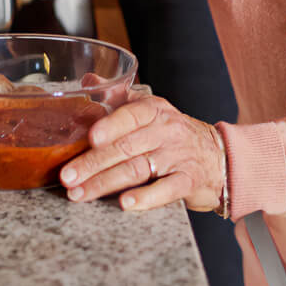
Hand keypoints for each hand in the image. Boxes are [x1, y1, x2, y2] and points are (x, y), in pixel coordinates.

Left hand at [58, 95, 224, 213]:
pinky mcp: (188, 182)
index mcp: (154, 109)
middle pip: (126, 147)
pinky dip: (145, 198)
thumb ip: (118, 96)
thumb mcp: (150, 108)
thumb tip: (88, 81)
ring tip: (80, 194)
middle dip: (93, 163)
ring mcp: (178, 156)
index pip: (130, 114)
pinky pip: (166, 190)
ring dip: (106, 183)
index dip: (110, 125)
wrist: (218, 156)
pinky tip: (125, 204)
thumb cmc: (173, 132)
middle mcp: (166, 130)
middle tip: (68, 176)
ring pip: (138, 169)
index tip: (90, 137)